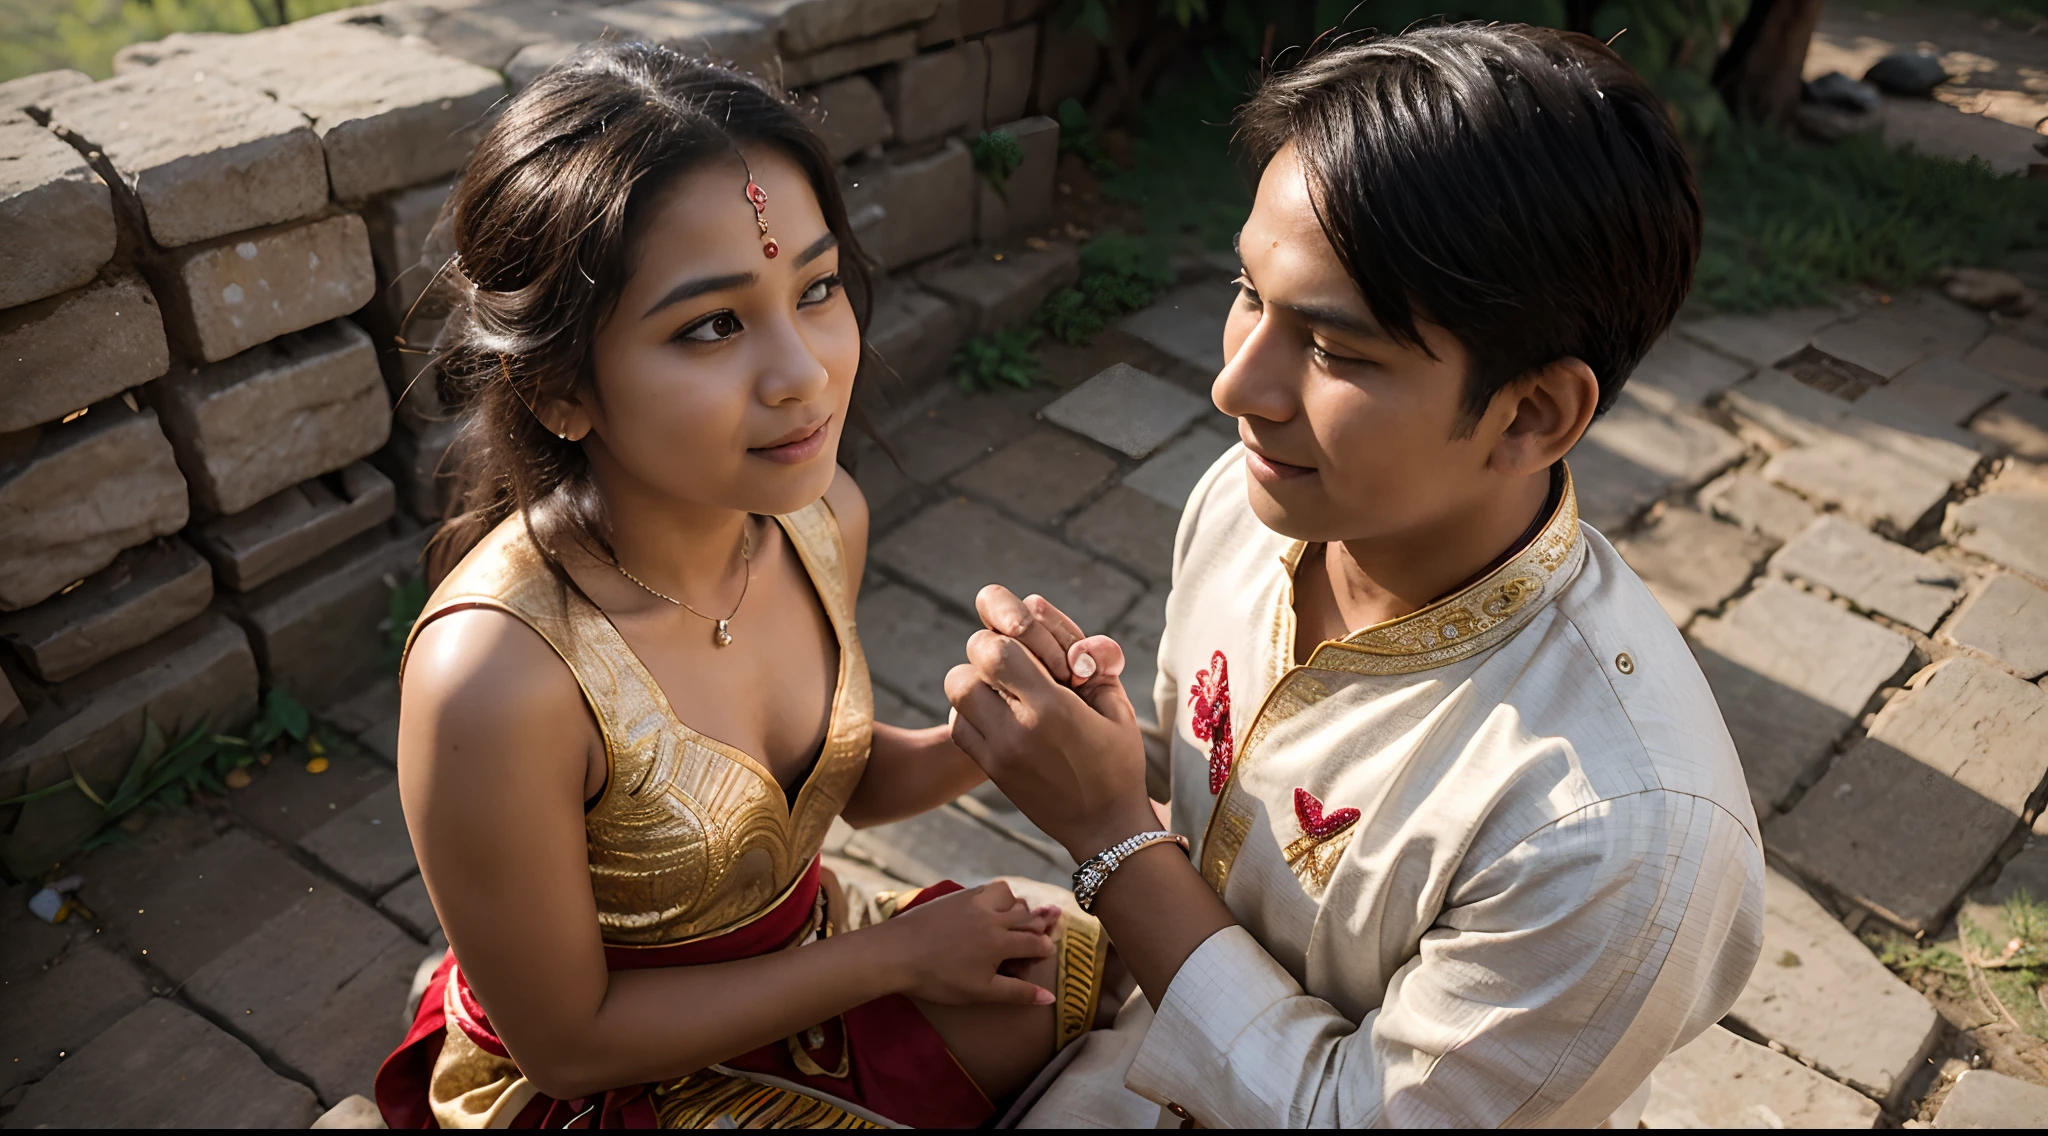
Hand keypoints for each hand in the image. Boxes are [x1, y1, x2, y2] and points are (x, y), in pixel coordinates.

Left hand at [879, 882, 1059, 1005]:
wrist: (896, 952)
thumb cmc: (938, 978)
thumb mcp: (980, 992)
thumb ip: (1017, 993)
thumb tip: (1050, 998)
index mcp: (1001, 943)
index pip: (1035, 942)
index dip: (1045, 948)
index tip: (1048, 952)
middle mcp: (993, 917)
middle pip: (1028, 917)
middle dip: (1041, 923)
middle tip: (1050, 923)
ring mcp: (975, 902)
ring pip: (1011, 897)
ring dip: (1020, 907)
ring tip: (1020, 916)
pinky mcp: (959, 896)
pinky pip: (989, 888)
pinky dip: (999, 895)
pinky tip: (994, 904)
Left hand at [946, 589, 1155, 860]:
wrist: (1105, 829)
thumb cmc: (1118, 761)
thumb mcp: (1116, 704)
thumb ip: (1089, 656)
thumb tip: (1049, 615)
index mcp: (1051, 709)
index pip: (997, 648)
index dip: (1010, 636)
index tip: (1036, 651)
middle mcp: (1016, 730)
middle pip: (968, 665)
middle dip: (992, 655)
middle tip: (1021, 668)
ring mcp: (997, 753)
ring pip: (956, 693)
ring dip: (978, 682)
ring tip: (1011, 691)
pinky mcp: (988, 770)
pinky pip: (957, 726)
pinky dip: (970, 712)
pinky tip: (1002, 715)